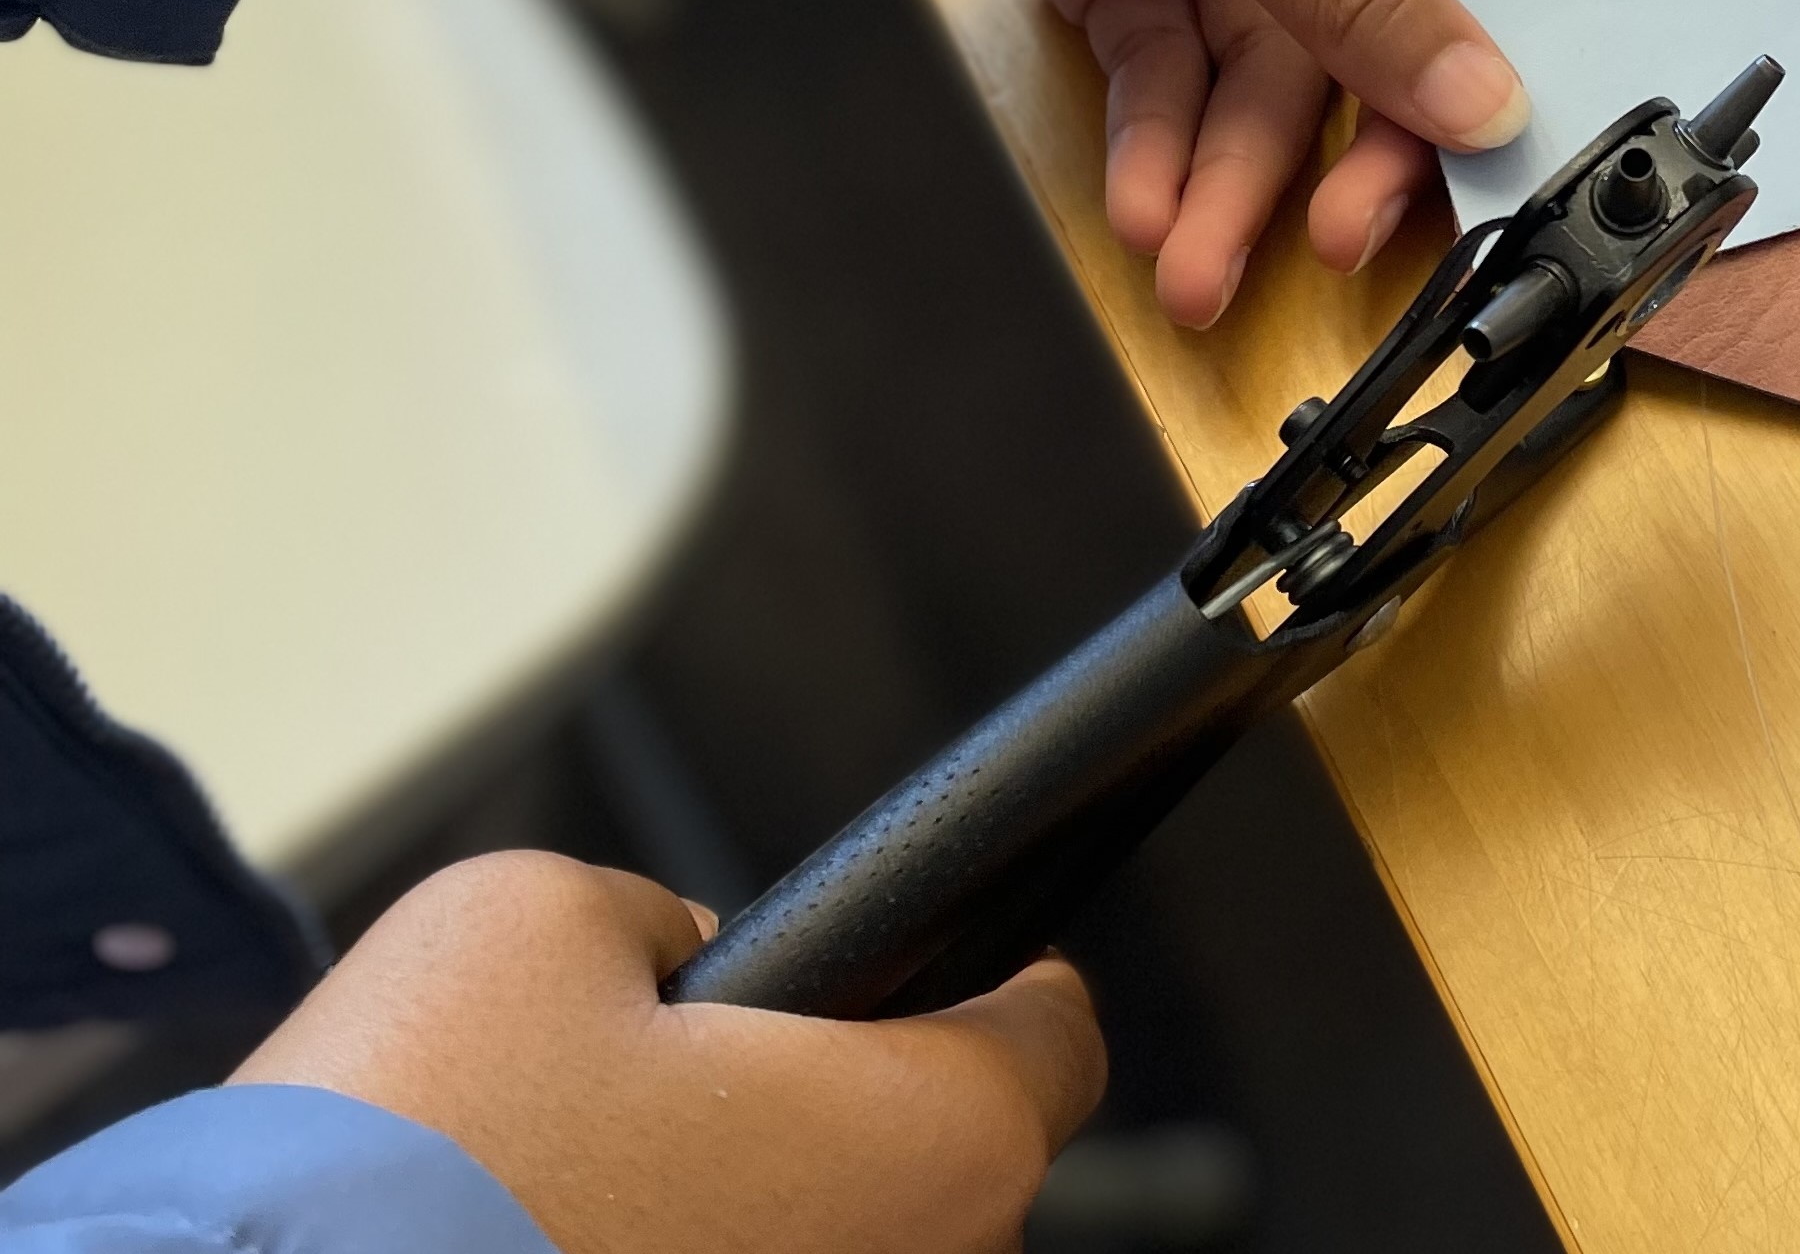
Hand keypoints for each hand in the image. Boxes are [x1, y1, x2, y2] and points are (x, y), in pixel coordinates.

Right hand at [233, 851, 1104, 1253]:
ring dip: (761, 1216)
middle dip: (837, 1105)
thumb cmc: (408, 1154)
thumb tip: (697, 963)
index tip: (957, 968)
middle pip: (941, 1161)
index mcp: (934, 1133)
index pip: (1057, 1038)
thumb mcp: (539, 915)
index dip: (1000, 981)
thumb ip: (670, 919)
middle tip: (694, 1081)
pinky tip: (577, 1246)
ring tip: (603, 1187)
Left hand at [335, 0, 1526, 324]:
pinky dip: (1158, 133)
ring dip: (1228, 158)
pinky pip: (1161, 53)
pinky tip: (1150, 208)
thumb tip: (1480, 85)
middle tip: (1340, 234)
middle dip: (1332, 123)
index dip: (1482, 11)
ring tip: (1199, 261)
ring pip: (1249, 40)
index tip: (1495, 136)